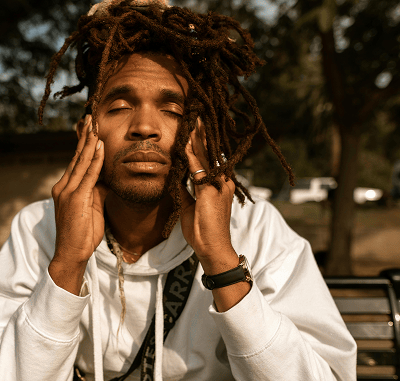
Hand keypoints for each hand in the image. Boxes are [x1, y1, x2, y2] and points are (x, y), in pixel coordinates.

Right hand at [49, 115, 109, 294]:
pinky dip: (94, 160)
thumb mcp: (91, 208)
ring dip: (89, 142)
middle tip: (90, 118)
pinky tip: (99, 147)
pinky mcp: (74, 199)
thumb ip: (96, 191)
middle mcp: (63, 186)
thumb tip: (107, 179)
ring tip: (95, 125)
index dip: (84, 144)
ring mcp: (67, 192)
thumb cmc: (82, 234)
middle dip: (84, 136)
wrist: (70, 253)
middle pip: (76, 156)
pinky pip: (87, 175)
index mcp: (66, 188)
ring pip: (81, 162)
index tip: (90, 128)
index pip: (76, 161)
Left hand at [180, 119, 250, 310]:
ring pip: (207, 157)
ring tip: (193, 120)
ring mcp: (218, 186)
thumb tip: (177, 176)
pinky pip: (200, 172)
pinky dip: (193, 158)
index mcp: (218, 183)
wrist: (213, 249)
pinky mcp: (212, 193)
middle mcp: (222, 181)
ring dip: (198, 139)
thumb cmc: (202, 230)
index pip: (208, 156)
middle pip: (210, 151)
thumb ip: (186, 189)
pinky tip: (187, 145)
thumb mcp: (191, 205)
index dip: (201, 140)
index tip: (194, 125)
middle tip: (196, 113)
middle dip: (202, 132)